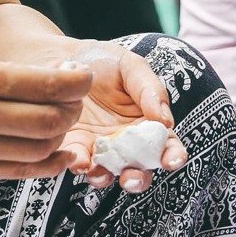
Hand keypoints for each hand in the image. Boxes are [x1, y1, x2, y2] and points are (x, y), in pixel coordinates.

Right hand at [0, 50, 88, 177]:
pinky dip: (48, 163)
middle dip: (72, 110)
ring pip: (41, 149)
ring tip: (59, 122)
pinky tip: (59, 152)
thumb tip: (62, 82)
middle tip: (74, 102)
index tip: (84, 79)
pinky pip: (22, 170)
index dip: (76, 83)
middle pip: (50, 121)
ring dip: (60, 136)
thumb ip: (17, 74)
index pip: (47, 86)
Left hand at [54, 42, 188, 193]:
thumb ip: (151, 89)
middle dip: (137, 178)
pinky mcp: (74, 147)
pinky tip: (79, 161)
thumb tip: (166, 119)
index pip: (166, 144)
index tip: (172, 160)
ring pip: (108, 172)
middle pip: (139, 168)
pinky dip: (80, 165)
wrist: (62, 57)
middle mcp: (126, 142)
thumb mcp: (131, 66)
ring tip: (100, 173)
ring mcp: (99, 147)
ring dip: (106, 177)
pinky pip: (79, 162)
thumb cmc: (103, 61)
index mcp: (147, 123)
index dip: (173, 155)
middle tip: (131, 177)